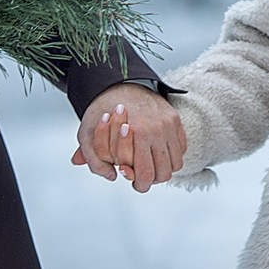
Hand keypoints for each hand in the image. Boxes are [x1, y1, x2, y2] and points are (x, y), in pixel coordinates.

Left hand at [70, 84, 184, 191]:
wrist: (118, 84)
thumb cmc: (103, 110)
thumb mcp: (87, 134)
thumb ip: (94, 159)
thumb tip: (111, 176)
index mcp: (138, 133)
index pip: (146, 175)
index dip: (140, 185)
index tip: (134, 183)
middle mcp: (157, 129)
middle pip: (164, 173)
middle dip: (152, 180)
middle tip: (142, 177)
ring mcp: (168, 124)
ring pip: (175, 163)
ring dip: (164, 169)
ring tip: (151, 166)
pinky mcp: (175, 119)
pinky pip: (181, 148)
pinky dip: (172, 155)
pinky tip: (158, 153)